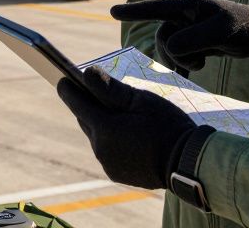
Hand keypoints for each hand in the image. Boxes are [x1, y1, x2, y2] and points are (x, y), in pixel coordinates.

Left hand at [56, 66, 202, 189]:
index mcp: (104, 128)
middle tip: (92, 91)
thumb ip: (110, 88)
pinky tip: (127, 134)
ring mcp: (107, 163)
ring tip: (116, 112)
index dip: (68, 90)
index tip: (61, 78)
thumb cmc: (167, 126)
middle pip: (86, 120)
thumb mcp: (141, 100)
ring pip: (96, 136)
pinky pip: (106, 151)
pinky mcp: (116, 173)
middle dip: (88, 105)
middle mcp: (100, 148)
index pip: (77, 104)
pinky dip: (111, 141)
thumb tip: (86, 73)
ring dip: (101, 124)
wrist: (187, 163)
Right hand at [112, 0, 248, 72]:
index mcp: (189, 5)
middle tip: (194, 64)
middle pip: (162, 36)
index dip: (134, 11)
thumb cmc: (242, 26)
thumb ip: (194, 39)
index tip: (112, 12)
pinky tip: (198, 67)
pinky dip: (185, 63)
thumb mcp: (220, 32)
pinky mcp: (194, 41)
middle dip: (172, 53)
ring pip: (169, 47)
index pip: (157, 8)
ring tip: (199, 65)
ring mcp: (189, 28)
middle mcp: (185, 15)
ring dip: (180, 60)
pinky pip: (178, 54)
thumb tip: (171, 47)